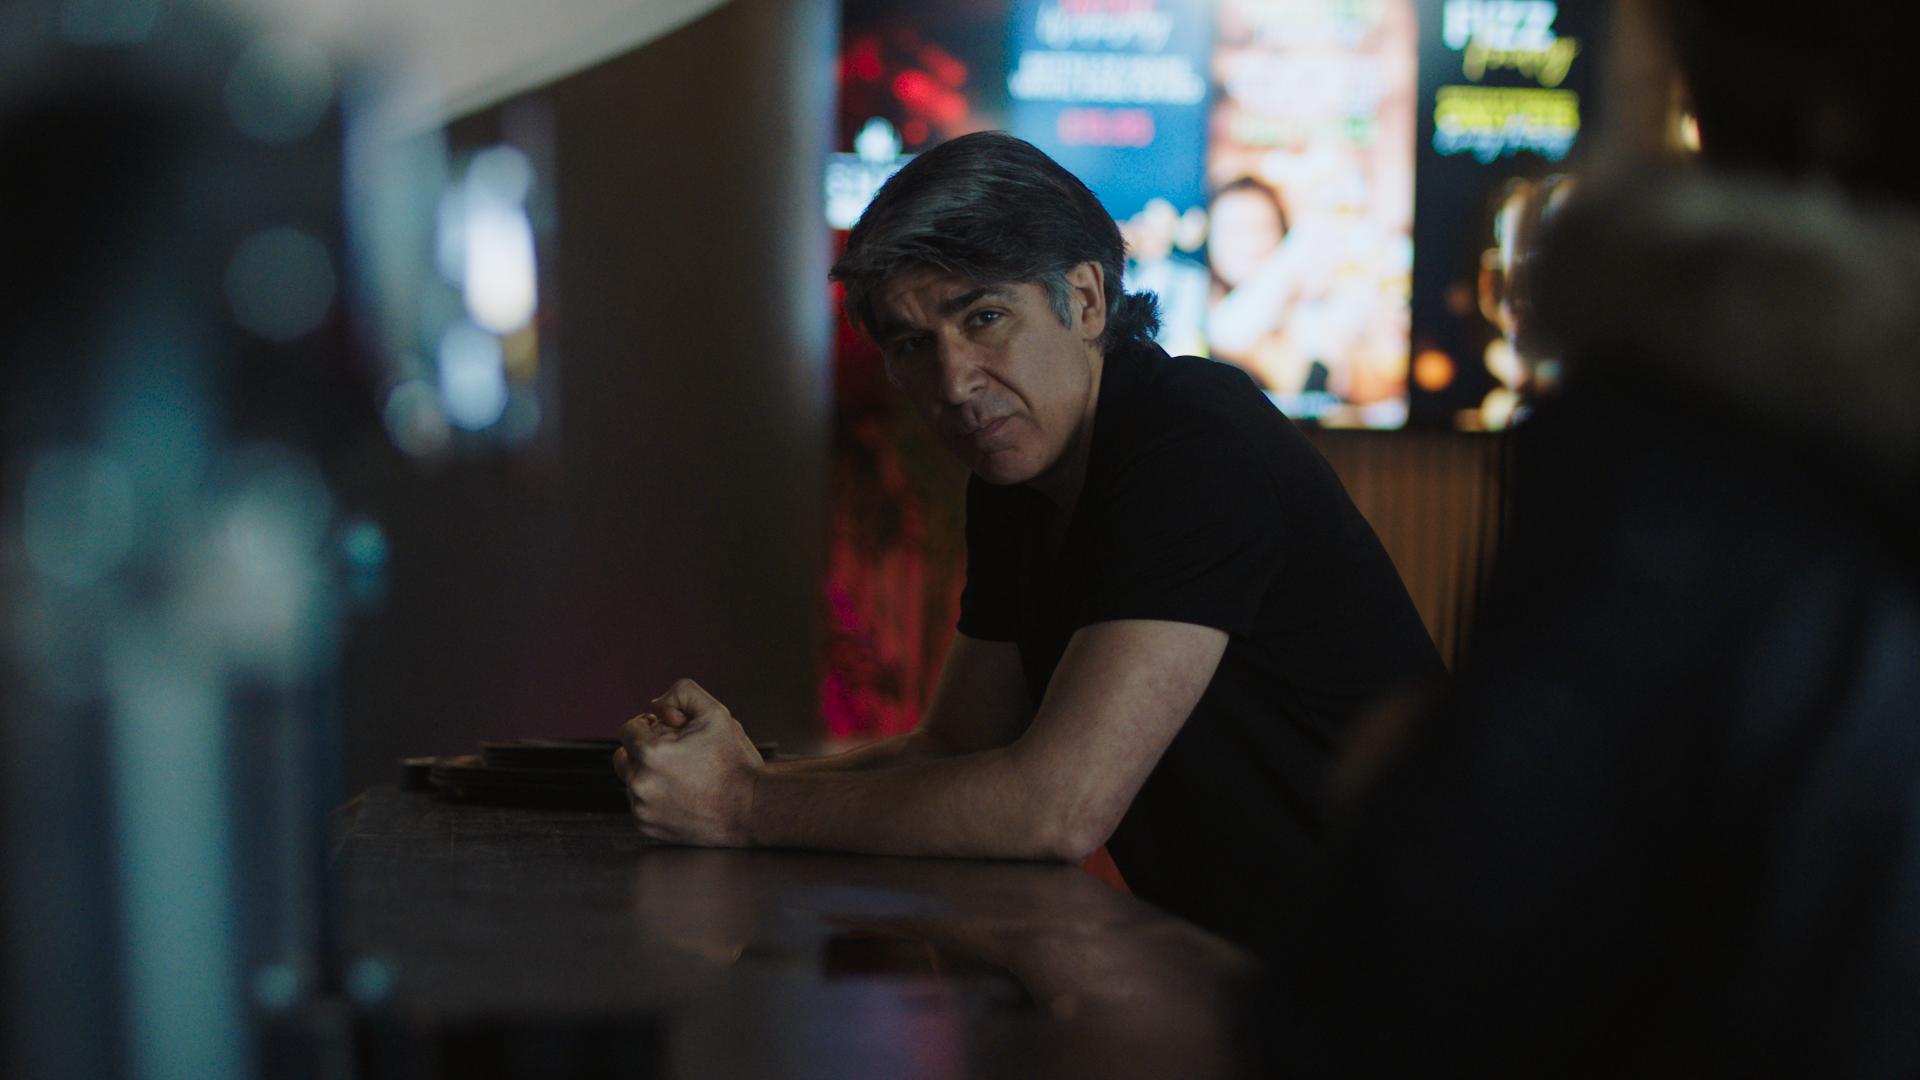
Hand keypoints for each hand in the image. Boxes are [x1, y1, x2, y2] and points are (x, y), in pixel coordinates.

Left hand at [612, 678, 765, 846]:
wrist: (752, 809)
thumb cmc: (734, 761)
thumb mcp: (715, 712)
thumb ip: (682, 693)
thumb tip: (655, 705)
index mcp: (649, 753)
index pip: (628, 730)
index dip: (650, 726)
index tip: (670, 732)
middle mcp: (639, 783)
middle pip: (623, 757)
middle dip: (643, 751)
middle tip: (675, 754)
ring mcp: (642, 809)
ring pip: (631, 783)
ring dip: (649, 775)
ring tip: (683, 777)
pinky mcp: (647, 828)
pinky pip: (639, 806)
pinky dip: (654, 799)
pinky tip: (682, 795)